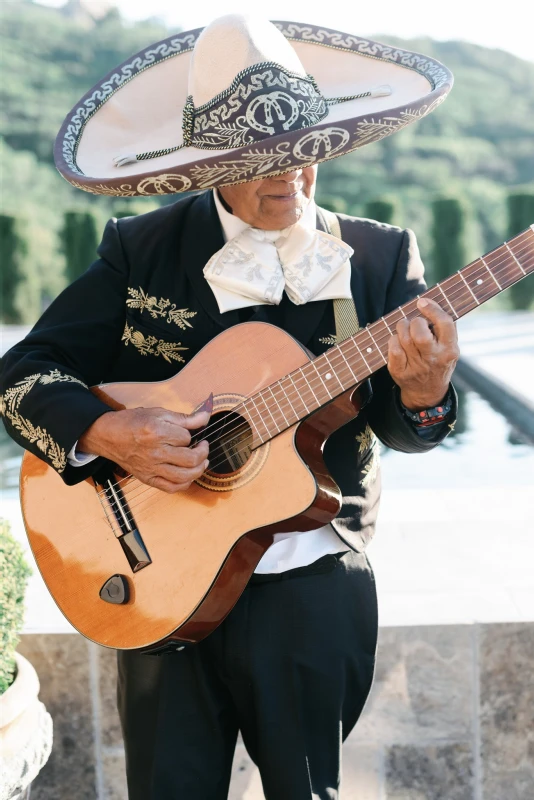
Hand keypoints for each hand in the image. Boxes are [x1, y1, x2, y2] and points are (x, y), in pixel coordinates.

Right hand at [78, 407, 209, 492]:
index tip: (189, 432)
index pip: (187, 437)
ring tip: (202, 462)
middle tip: (203, 446)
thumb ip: (184, 418)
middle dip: (203, 453)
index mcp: (157, 433)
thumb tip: (205, 417)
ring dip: (199, 470)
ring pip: (184, 477)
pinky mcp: (147, 478)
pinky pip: (171, 488)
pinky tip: (188, 475)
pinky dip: (184, 484)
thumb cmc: (132, 422)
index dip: (192, 434)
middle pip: (190, 460)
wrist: (108, 436)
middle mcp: (155, 453)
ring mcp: (151, 468)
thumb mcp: (158, 413)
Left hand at [388, 297, 459, 410]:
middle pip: (420, 334)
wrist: (427, 392)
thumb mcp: (449, 348)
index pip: (445, 324)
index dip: (432, 309)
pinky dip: (393, 340)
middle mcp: (434, 359)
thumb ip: (444, 329)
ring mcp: (416, 367)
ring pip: (404, 339)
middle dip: (415, 322)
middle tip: (415, 323)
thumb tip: (429, 303)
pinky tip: (398, 341)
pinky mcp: (400, 372)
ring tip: (405, 328)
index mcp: (450, 350)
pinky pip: (393, 349)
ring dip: (402, 327)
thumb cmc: (438, 362)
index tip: (422, 302)